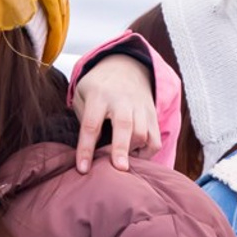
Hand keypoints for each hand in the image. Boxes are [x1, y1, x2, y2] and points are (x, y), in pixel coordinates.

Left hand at [70, 51, 158, 174]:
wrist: (125, 66)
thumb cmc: (98, 88)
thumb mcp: (82, 94)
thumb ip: (82, 119)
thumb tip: (88, 151)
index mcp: (99, 96)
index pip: (91, 124)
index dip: (86, 148)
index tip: (83, 169)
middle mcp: (122, 100)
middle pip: (124, 126)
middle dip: (121, 148)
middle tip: (119, 169)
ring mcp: (140, 107)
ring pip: (143, 132)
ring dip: (133, 152)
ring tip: (121, 163)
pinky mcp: (152, 114)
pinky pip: (155, 138)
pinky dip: (148, 152)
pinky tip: (136, 156)